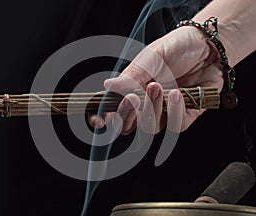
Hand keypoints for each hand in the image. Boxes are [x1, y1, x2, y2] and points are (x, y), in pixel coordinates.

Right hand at [89, 26, 223, 134]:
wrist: (208, 47)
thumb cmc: (176, 48)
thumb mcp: (151, 57)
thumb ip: (131, 75)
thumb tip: (108, 86)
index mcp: (132, 90)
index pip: (113, 111)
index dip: (104, 118)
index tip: (99, 119)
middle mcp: (146, 104)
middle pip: (128, 126)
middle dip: (127, 115)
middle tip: (132, 98)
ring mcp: (164, 112)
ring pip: (150, 128)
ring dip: (151, 110)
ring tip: (157, 87)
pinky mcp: (184, 116)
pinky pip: (175, 127)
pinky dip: (174, 112)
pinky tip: (177, 94)